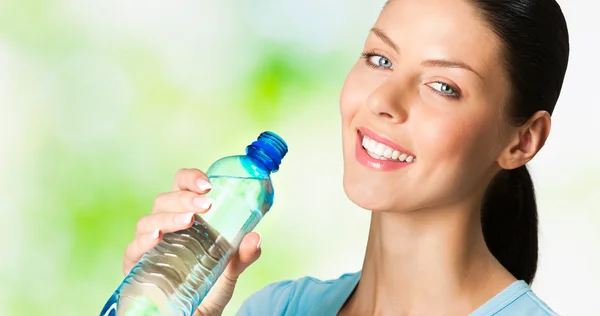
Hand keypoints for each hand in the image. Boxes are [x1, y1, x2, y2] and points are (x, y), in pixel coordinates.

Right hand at [123, 168, 262, 315]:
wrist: (196, 315)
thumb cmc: (209, 285)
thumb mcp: (230, 269)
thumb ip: (244, 255)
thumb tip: (255, 238)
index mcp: (186, 215)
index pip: (181, 185)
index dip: (190, 178)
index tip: (207, 184)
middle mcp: (165, 224)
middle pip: (165, 200)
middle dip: (184, 198)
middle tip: (205, 205)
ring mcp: (149, 244)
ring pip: (149, 220)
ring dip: (169, 217)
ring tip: (188, 220)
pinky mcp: (136, 265)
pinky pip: (133, 249)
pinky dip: (143, 241)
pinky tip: (156, 238)